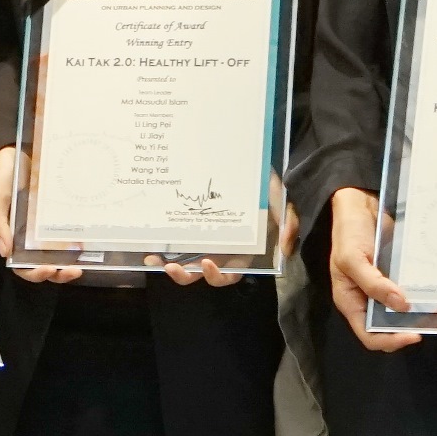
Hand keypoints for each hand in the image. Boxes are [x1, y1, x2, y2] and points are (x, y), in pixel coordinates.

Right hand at [0, 147, 82, 284]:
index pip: (23, 267)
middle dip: (59, 274)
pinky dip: (79, 243)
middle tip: (73, 270)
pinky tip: (88, 243)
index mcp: (15, 239)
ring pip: (60, 257)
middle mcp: (33, 239)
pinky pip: (70, 235)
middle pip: (46, 266)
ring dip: (71, 265)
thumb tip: (5, 252)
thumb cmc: (2, 178)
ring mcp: (48, 230)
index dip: (35, 274)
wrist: (17, 153)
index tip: (47, 268)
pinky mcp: (61, 217)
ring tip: (82, 263)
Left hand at [155, 178, 297, 291]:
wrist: (247, 160)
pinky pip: (172, 239)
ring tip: (154, 258)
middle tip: (172, 267)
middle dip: (185, 276)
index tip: (208, 264)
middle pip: (201, 273)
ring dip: (167, 265)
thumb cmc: (266, 183)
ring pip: (183, 261)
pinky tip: (148, 243)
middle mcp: (220, 247)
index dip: (218, 276)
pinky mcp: (187, 223)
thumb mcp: (281, 199)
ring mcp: (202, 237)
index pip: (230, 274)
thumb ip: (288, 221)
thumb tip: (284, 247)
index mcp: (242, 249)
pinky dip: (160, 244)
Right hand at [327, 190, 428, 352]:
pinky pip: (409, 291)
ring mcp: (383, 288)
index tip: (415, 335)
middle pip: (388, 328)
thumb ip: (374, 284)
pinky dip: (421, 295)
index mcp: (351, 302)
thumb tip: (402, 306)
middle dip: (407, 330)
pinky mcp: (396, 275)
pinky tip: (436, 292)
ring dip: (417, 315)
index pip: (369, 335)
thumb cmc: (349, 233)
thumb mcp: (353, 259)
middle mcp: (367, 300)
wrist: (360, 203)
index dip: (391, 341)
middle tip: (431, 323)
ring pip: (401, 312)